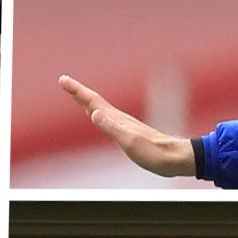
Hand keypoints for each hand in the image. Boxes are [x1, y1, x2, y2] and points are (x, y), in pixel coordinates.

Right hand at [58, 76, 195, 176]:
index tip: (63, 80)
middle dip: (78, 92)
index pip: (92, 101)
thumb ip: (111, 128)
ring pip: (100, 109)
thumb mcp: (130, 142)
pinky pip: (106, 119)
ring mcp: (123, 125)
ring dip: (86, 101)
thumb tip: (94, 113)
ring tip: (77, 96)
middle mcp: (119, 119)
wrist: (174, 158)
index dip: (77, 91)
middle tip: (64, 82)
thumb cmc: (154, 153)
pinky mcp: (128, 133)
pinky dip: (97, 113)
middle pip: (94, 101)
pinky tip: (98, 116)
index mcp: (116, 120)